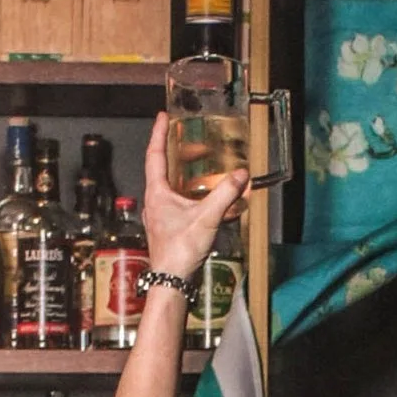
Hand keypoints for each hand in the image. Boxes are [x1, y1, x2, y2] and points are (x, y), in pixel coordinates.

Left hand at [142, 106, 250, 283]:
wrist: (171, 281)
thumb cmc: (180, 250)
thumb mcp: (207, 218)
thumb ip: (225, 194)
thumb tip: (241, 175)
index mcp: (157, 193)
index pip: (155, 155)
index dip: (159, 134)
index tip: (162, 116)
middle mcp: (155, 201)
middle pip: (165, 168)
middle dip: (180, 153)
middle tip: (195, 143)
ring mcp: (160, 215)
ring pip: (173, 186)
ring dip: (188, 175)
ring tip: (204, 167)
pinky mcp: (169, 227)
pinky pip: (180, 203)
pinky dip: (193, 195)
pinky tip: (210, 201)